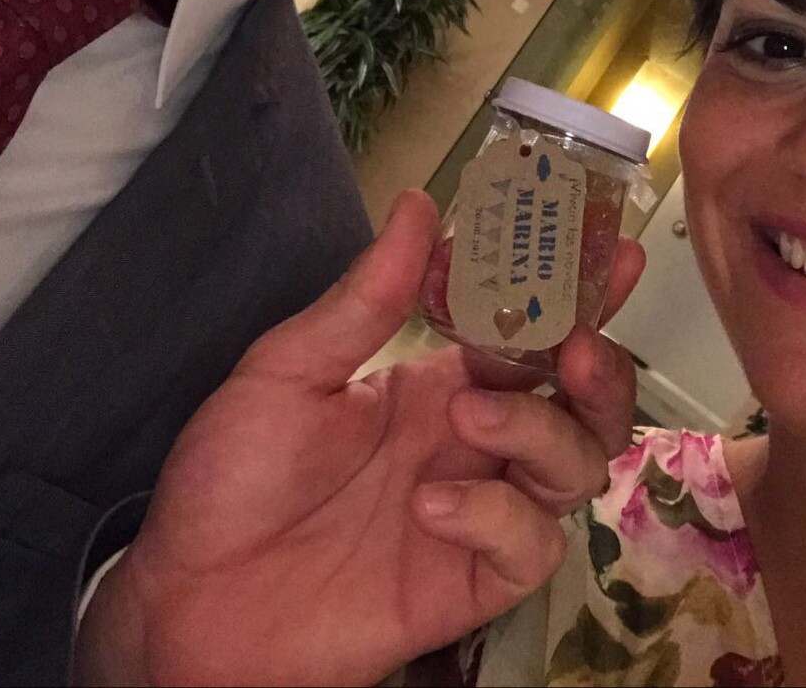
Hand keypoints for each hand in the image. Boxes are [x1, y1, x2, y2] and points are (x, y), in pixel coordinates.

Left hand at [74, 190, 642, 686]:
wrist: (191, 603)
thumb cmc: (233, 477)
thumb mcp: (289, 369)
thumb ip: (366, 298)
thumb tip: (420, 203)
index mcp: (441, 379)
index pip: (532, 326)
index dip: (580, 290)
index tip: (614, 251)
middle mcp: (475, 438)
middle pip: (584, 401)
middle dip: (600, 367)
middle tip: (576, 346)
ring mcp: (480, 509)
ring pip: (577, 465)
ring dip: (542, 430)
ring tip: (469, 415)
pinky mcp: (471, 582)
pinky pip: (532, 546)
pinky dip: (496, 516)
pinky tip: (430, 506)